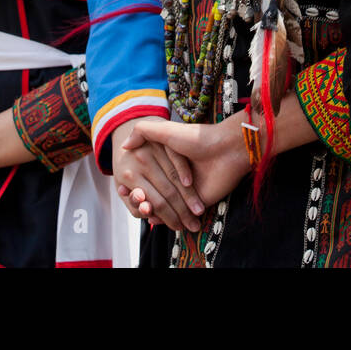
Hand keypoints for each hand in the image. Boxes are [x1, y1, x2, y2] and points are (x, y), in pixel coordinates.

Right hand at [116, 116, 249, 227]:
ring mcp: (187, 192)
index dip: (135, 184)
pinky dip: (166, 219)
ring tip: (143, 211)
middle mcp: (177, 177)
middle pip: (155, 194)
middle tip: (135, 202)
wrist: (226, 148)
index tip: (124, 188)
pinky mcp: (198, 203)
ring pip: (166, 206)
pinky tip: (154, 218)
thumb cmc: (196, 137)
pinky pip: (179, 215)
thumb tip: (124, 145)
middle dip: (143, 200)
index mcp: (169, 161)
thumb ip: (144, 132)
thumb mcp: (166, 130)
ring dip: (153, 212)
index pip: (147, 177)